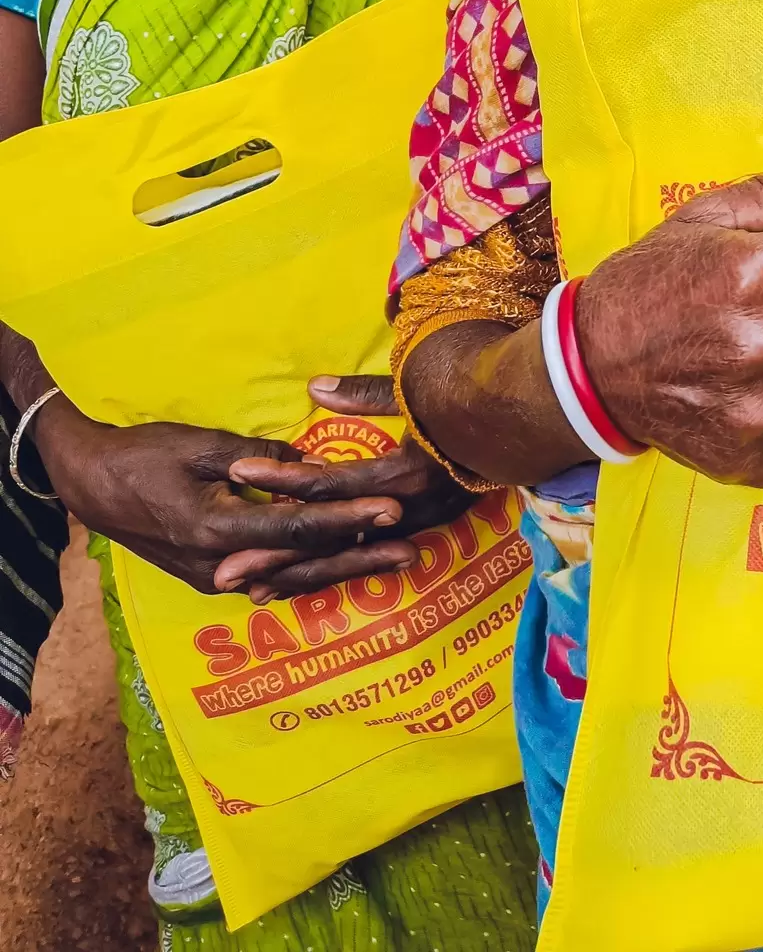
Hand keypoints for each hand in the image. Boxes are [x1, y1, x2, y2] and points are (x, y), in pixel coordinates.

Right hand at [36, 387, 417, 596]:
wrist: (90, 484)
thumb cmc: (143, 456)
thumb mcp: (199, 446)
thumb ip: (257, 458)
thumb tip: (307, 462)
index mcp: (218, 530)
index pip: (299, 526)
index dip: (348, 519)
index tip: (391, 510)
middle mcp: (221, 564)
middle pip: (305, 563)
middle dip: (362, 556)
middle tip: (413, 550)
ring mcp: (215, 576)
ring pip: (293, 576)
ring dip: (344, 569)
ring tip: (393, 562)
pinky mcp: (212, 574)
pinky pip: (273, 576)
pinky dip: (310, 573)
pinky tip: (342, 571)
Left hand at [213, 376, 476, 600]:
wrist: (537, 413)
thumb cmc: (475, 394)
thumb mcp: (417, 388)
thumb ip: (365, 395)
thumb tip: (315, 390)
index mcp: (405, 473)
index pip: (330, 483)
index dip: (282, 478)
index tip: (238, 473)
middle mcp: (411, 509)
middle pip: (333, 538)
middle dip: (276, 555)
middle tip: (224, 572)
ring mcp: (422, 523)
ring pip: (351, 556)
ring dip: (301, 574)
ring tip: (251, 591)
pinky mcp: (429, 525)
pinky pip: (372, 554)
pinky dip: (335, 567)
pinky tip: (302, 581)